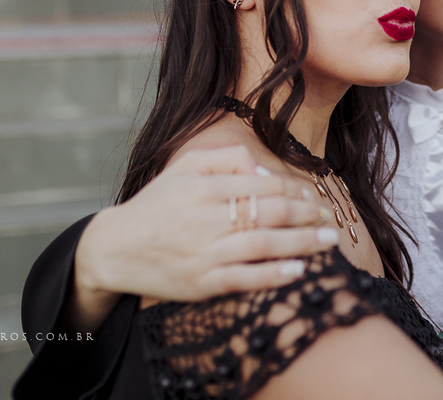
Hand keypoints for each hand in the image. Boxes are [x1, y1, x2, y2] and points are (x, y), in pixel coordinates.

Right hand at [68, 146, 336, 330]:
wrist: (114, 249)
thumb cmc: (155, 205)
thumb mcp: (183, 168)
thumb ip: (224, 159)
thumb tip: (262, 170)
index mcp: (203, 187)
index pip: (261, 185)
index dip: (294, 190)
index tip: (313, 196)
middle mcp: (205, 219)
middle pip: (268, 213)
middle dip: (306, 215)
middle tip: (328, 219)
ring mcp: (203, 253)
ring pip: (263, 246)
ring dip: (301, 243)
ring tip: (327, 241)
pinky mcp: (200, 283)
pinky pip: (245, 279)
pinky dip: (274, 275)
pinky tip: (299, 270)